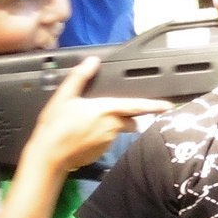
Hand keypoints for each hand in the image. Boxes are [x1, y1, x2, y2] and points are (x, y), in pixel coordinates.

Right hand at [20, 58, 169, 176]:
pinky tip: (82, 136)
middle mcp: (112, 126)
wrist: (48, 156)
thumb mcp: (64, 97)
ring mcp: (107, 142)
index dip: (154, 105)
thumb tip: (92, 61)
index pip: (137, 106)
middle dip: (126, 116)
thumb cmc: (55, 126)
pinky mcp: (100, 153)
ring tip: (86, 125)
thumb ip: (80, 77)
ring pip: (116, 131)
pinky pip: (105, 142)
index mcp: (106, 110)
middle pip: (129, 120)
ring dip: (109, 127)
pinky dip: (99, 138)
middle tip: (108, 112)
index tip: (169, 106)